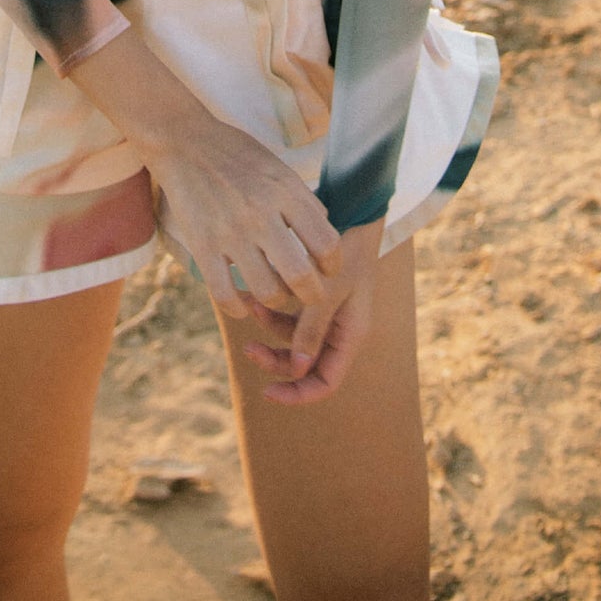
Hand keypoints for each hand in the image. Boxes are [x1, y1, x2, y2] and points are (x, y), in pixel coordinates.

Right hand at [150, 113, 343, 320]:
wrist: (185, 142)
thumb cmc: (238, 155)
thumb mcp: (279, 169)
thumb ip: (303, 202)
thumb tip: (325, 236)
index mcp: (285, 192)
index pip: (327, 243)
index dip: (334, 265)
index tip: (327, 269)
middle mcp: (261, 214)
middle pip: (301, 275)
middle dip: (313, 295)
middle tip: (309, 294)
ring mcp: (230, 232)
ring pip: (267, 291)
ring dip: (277, 300)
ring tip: (275, 292)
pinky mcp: (202, 245)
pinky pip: (224, 294)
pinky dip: (238, 307)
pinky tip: (242, 302)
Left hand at [237, 218, 384, 404]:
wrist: (353, 206)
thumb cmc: (345, 249)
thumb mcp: (327, 291)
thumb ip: (310, 330)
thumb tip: (296, 371)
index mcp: (351, 335)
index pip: (325, 382)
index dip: (298, 394)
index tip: (267, 393)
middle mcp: (340, 329)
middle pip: (304, 363)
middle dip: (275, 360)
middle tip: (247, 348)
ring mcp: (328, 312)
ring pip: (293, 338)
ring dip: (269, 327)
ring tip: (249, 304)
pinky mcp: (315, 294)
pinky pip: (290, 313)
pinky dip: (272, 307)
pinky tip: (252, 294)